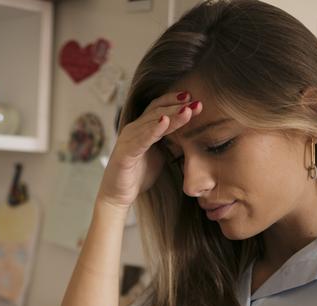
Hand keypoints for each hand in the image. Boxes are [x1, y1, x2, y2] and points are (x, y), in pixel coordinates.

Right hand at [97, 91, 202, 208]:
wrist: (118, 195)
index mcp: (142, 129)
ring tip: (187, 110)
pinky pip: (141, 139)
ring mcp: (128, 139)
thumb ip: (171, 143)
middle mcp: (134, 130)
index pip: (159, 108)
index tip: (195, 99)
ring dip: (171, 115)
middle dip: (177, 106)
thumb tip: (193, 135)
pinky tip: (165, 122)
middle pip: (157, 111)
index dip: (175, 102)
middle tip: (197, 103)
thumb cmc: (138, 175)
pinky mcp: (125, 153)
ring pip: (151, 122)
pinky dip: (153, 129)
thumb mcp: (160, 155)